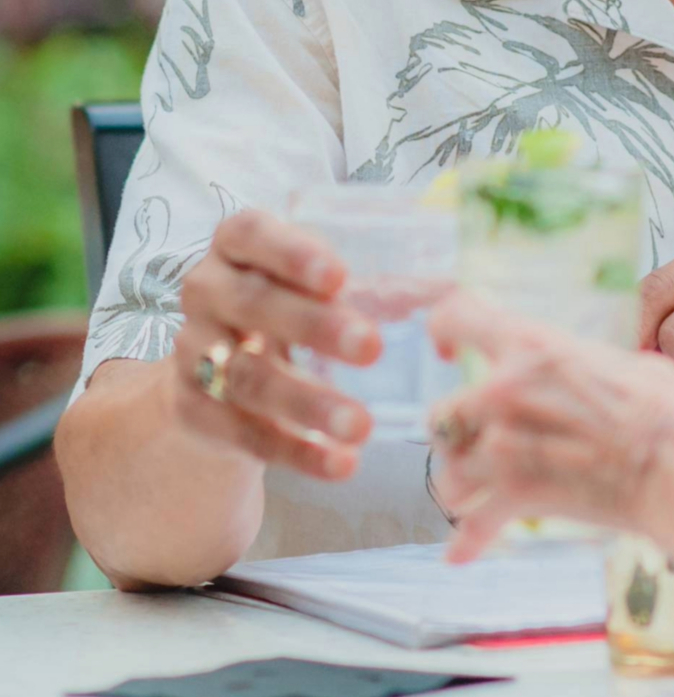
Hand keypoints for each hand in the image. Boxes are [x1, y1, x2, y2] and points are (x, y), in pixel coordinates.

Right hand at [167, 209, 380, 479]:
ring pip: (249, 377)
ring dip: (309, 403)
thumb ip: (365, 279)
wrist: (214, 373)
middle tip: (373, 347)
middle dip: (314, 326)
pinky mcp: (194, 411)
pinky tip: (341, 463)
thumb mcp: (312, 284)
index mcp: (236, 247)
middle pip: (253, 304)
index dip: (292, 252)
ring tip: (362, 425)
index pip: (250, 233)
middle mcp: (206, 292)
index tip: (340, 276)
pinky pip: (245, 433)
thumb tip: (455, 292)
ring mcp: (194, 352)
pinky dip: (297, 451)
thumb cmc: (289, 307)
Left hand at [426, 293, 673, 568]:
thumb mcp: (629, 365)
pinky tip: (463, 552)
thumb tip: (580, 371)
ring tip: (483, 493)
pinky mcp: (517, 495)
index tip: (451, 351)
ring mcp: (506, 444)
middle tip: (488, 444)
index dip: (448, 331)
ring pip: (448, 472)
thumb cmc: (673, 412)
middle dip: (460, 433)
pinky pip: (472, 521)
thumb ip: (582, 367)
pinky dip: (469, 537)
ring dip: (462, 485)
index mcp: (536, 347)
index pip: (458, 316)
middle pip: (442, 413)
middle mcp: (506, 389)